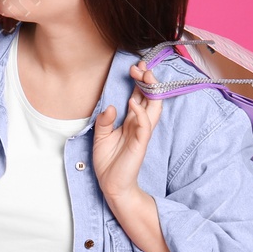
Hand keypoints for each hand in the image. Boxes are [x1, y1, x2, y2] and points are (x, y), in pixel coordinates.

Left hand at [92, 63, 163, 204]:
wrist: (112, 185)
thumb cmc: (108, 161)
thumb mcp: (100, 136)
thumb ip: (104, 120)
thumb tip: (111, 106)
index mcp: (130, 121)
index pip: (139, 97)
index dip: (139, 82)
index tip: (135, 67)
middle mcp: (138, 124)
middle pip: (149, 98)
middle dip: (147, 81)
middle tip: (141, 66)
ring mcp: (141, 133)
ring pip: (152, 108)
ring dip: (150, 91)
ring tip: (144, 76)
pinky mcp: (140, 143)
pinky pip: (144, 126)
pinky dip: (141, 113)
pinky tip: (133, 103)